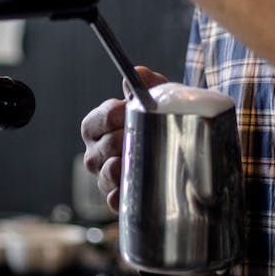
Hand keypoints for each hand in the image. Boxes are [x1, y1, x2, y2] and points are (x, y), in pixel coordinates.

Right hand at [80, 66, 167, 212]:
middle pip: (104, 147)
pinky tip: (140, 187)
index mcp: (97, 126)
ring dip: (126, 166)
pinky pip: (116, 201)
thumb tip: (137, 74)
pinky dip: (126, 195)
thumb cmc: (159, 117)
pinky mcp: (118, 199)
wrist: (179, 146)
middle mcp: (95, 153)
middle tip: (147, 133)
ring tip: (145, 158)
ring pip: (108, 174)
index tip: (130, 109)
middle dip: (127, 138)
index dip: (113, 115)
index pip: (95, 121)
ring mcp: (104, 178)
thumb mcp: (157, 96)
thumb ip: (147, 83)